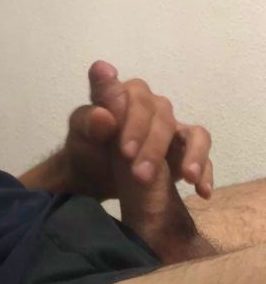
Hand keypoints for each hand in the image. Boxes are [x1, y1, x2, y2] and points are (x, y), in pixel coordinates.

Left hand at [63, 60, 212, 202]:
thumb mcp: (79, 137)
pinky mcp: (185, 147)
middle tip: (139, 174)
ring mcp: (170, 125)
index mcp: (123, 94)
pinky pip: (202, 151)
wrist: (95, 176)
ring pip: (190, 130)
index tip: (120, 138)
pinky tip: (201, 190)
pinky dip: (205, 167)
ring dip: (189, 153)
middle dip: (153, 144)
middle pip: (162, 114)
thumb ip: (88, 123)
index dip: (130, 113)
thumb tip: (104, 116)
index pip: (132, 93)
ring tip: (186, 176)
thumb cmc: (87, 149)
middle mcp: (150, 104)